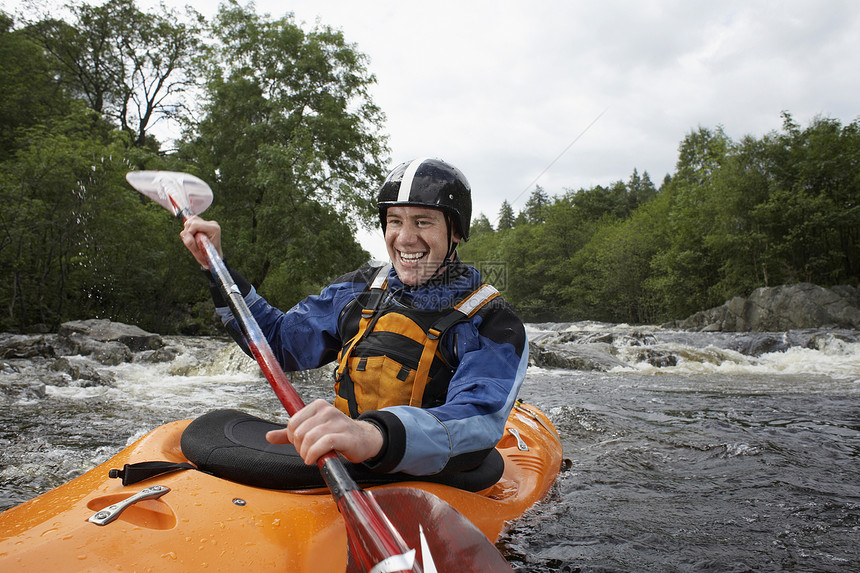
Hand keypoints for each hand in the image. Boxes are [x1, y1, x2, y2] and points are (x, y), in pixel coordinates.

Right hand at [180, 216, 222, 268]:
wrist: (212, 257)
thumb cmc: (206, 256)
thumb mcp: (197, 253)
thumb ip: (190, 243)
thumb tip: (183, 233)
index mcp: (214, 229)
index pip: (195, 225)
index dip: (189, 232)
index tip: (190, 241)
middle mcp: (212, 224)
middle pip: (192, 221)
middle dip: (188, 231)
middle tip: (192, 241)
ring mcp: (208, 223)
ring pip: (190, 220)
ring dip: (188, 230)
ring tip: (193, 239)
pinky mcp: (204, 223)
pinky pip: (191, 222)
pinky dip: (189, 229)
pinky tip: (194, 236)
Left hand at [266, 399, 383, 464]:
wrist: (364, 439)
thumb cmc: (337, 434)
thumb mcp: (312, 431)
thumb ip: (290, 434)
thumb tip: (269, 436)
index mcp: (318, 406)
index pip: (293, 423)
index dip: (292, 438)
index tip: (300, 445)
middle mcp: (327, 410)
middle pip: (299, 432)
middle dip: (299, 447)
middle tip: (307, 453)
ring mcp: (337, 422)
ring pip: (309, 438)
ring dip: (306, 453)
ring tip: (311, 457)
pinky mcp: (344, 435)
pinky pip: (323, 444)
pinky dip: (314, 454)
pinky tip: (316, 459)